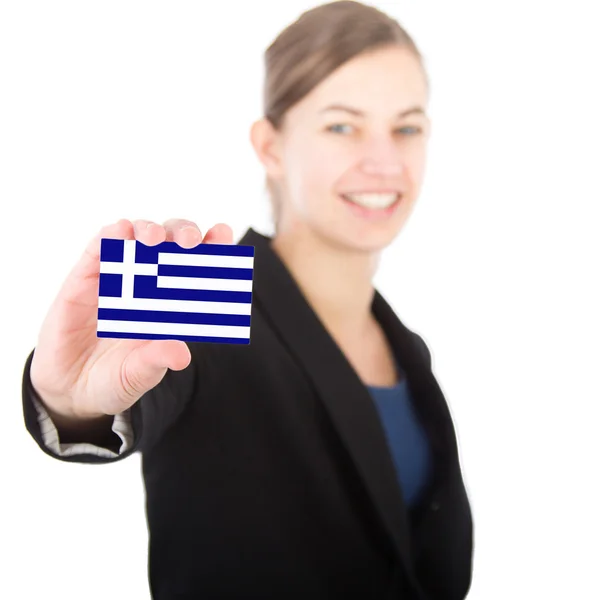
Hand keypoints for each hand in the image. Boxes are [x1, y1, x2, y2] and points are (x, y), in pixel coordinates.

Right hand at [29, 218, 232, 421]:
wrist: (70, 390)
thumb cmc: (114, 379)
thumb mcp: (137, 375)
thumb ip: (156, 362)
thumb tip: (181, 356)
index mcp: (173, 304)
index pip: (198, 268)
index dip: (213, 248)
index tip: (223, 234)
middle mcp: (149, 284)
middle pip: (171, 243)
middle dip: (184, 233)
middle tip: (188, 241)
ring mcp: (117, 277)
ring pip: (137, 237)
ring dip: (149, 229)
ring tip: (154, 238)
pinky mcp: (85, 278)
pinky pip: (98, 248)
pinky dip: (111, 235)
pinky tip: (120, 230)